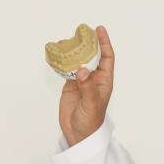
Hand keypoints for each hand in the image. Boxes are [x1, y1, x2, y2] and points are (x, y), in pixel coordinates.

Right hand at [58, 25, 114, 145]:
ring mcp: (82, 80)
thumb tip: (83, 70)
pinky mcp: (70, 84)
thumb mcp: (91, 104)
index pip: (107, 57)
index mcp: (104, 81)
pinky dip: (61, 60)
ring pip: (78, 60)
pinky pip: (66, 68)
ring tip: (63, 42)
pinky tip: (56, 53)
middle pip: (91, 55)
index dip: (104, 42)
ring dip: (72, 50)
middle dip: (86, 42)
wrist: (79, 133)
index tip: (99, 29)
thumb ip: (87, 87)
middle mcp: (94, 78)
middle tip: (78, 31)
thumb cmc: (91, 120)